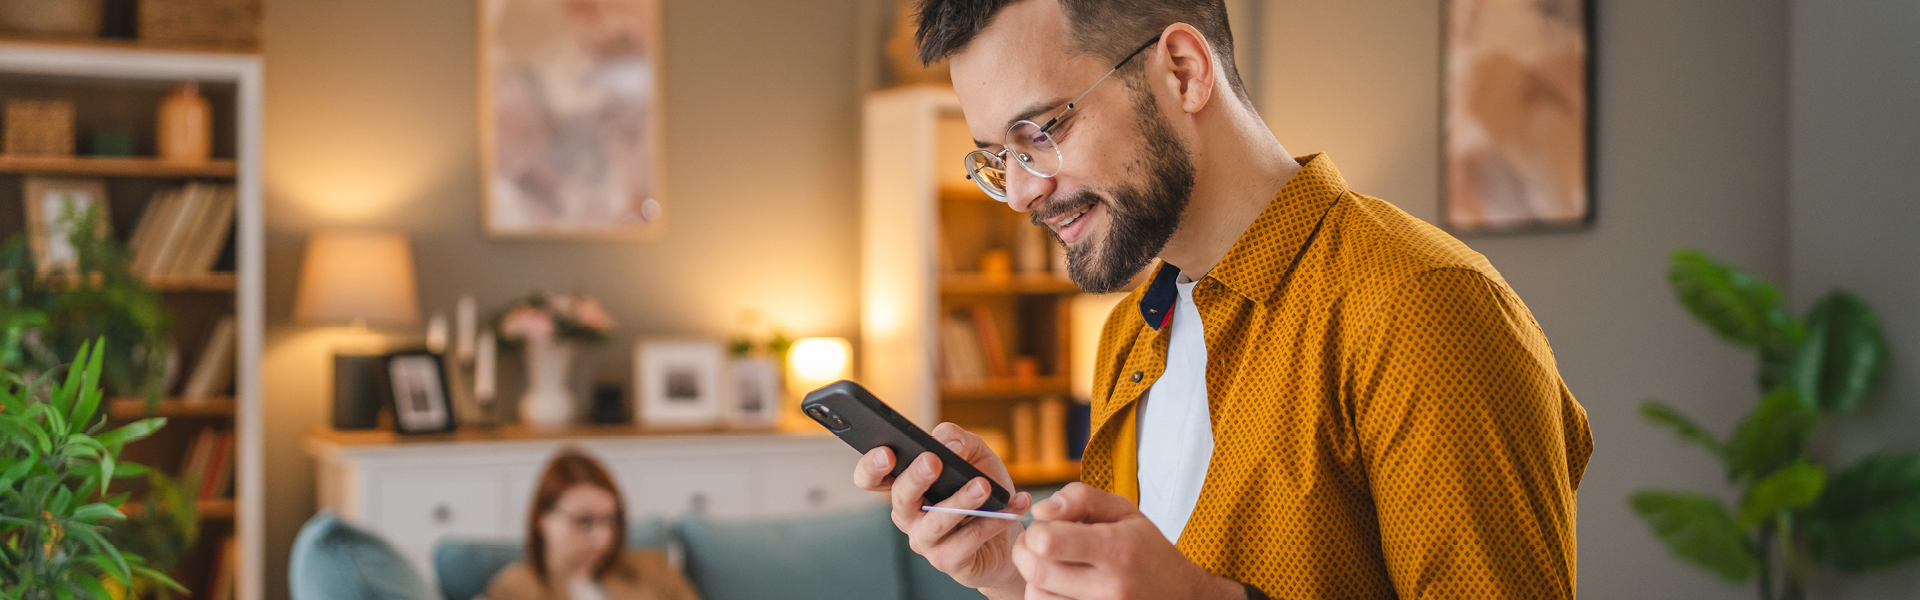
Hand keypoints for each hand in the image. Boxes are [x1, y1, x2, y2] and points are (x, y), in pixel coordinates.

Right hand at [852, 422, 1032, 593]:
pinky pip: (967, 540)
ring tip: (983, 487)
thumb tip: (948, 442)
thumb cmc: (983, 489)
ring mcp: (925, 541)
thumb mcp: (975, 454)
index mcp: (905, 485)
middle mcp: (908, 515)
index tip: (887, 452)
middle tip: (933, 461)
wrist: (1010, 531)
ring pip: (935, 521)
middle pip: (900, 497)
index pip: (872, 478)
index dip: (871, 466)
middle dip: (916, 477)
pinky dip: (992, 522)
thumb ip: (958, 439)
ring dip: (960, 502)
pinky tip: (1011, 508)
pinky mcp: (948, 561)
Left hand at [1012, 483, 1244, 599]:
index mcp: (1116, 549)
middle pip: (1036, 570)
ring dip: (1035, 578)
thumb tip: (1041, 510)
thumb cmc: (1147, 550)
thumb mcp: (1124, 511)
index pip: (1048, 542)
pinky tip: (1059, 586)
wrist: (1181, 595)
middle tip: (1037, 544)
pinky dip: (1046, 597)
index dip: (1036, 530)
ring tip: (1053, 566)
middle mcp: (1109, 586)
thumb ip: (1081, 498)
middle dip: (1025, 552)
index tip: (1046, 526)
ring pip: (1037, 596)